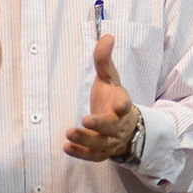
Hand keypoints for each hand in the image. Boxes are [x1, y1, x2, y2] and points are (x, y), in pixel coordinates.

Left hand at [64, 35, 139, 159]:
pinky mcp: (103, 152)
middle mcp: (118, 124)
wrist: (126, 126)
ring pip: (102, 143)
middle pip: (112, 127)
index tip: (121, 105)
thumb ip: (104, 60)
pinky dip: (81, 153)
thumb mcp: (109, 78)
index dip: (123, 105)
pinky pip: (94, 156)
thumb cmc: (113, 99)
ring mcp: (111, 139)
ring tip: (68, 133)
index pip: (126, 105)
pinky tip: (67, 147)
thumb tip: (107, 35)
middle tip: (85, 121)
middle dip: (100, 125)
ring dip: (86, 140)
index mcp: (121, 104)